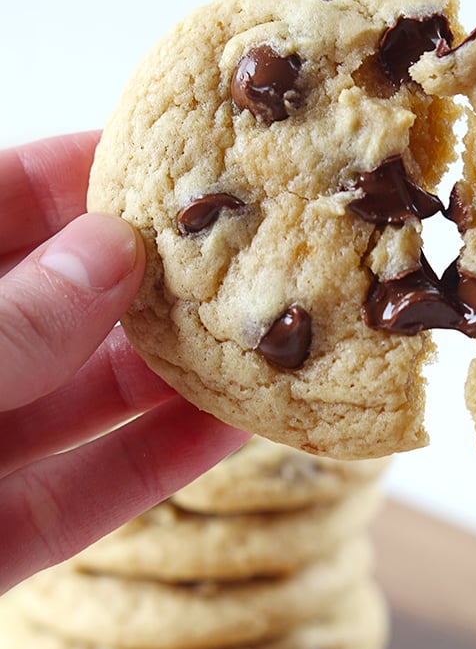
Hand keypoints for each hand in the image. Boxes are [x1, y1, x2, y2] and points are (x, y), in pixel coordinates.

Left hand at [0, 132, 248, 591]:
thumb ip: (10, 321)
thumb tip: (112, 250)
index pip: (4, 203)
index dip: (89, 172)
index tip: (183, 155)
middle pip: (68, 300)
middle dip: (160, 276)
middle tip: (258, 248)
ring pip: (92, 398)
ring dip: (184, 370)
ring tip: (276, 335)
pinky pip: (91, 493)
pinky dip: (162, 460)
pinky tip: (239, 425)